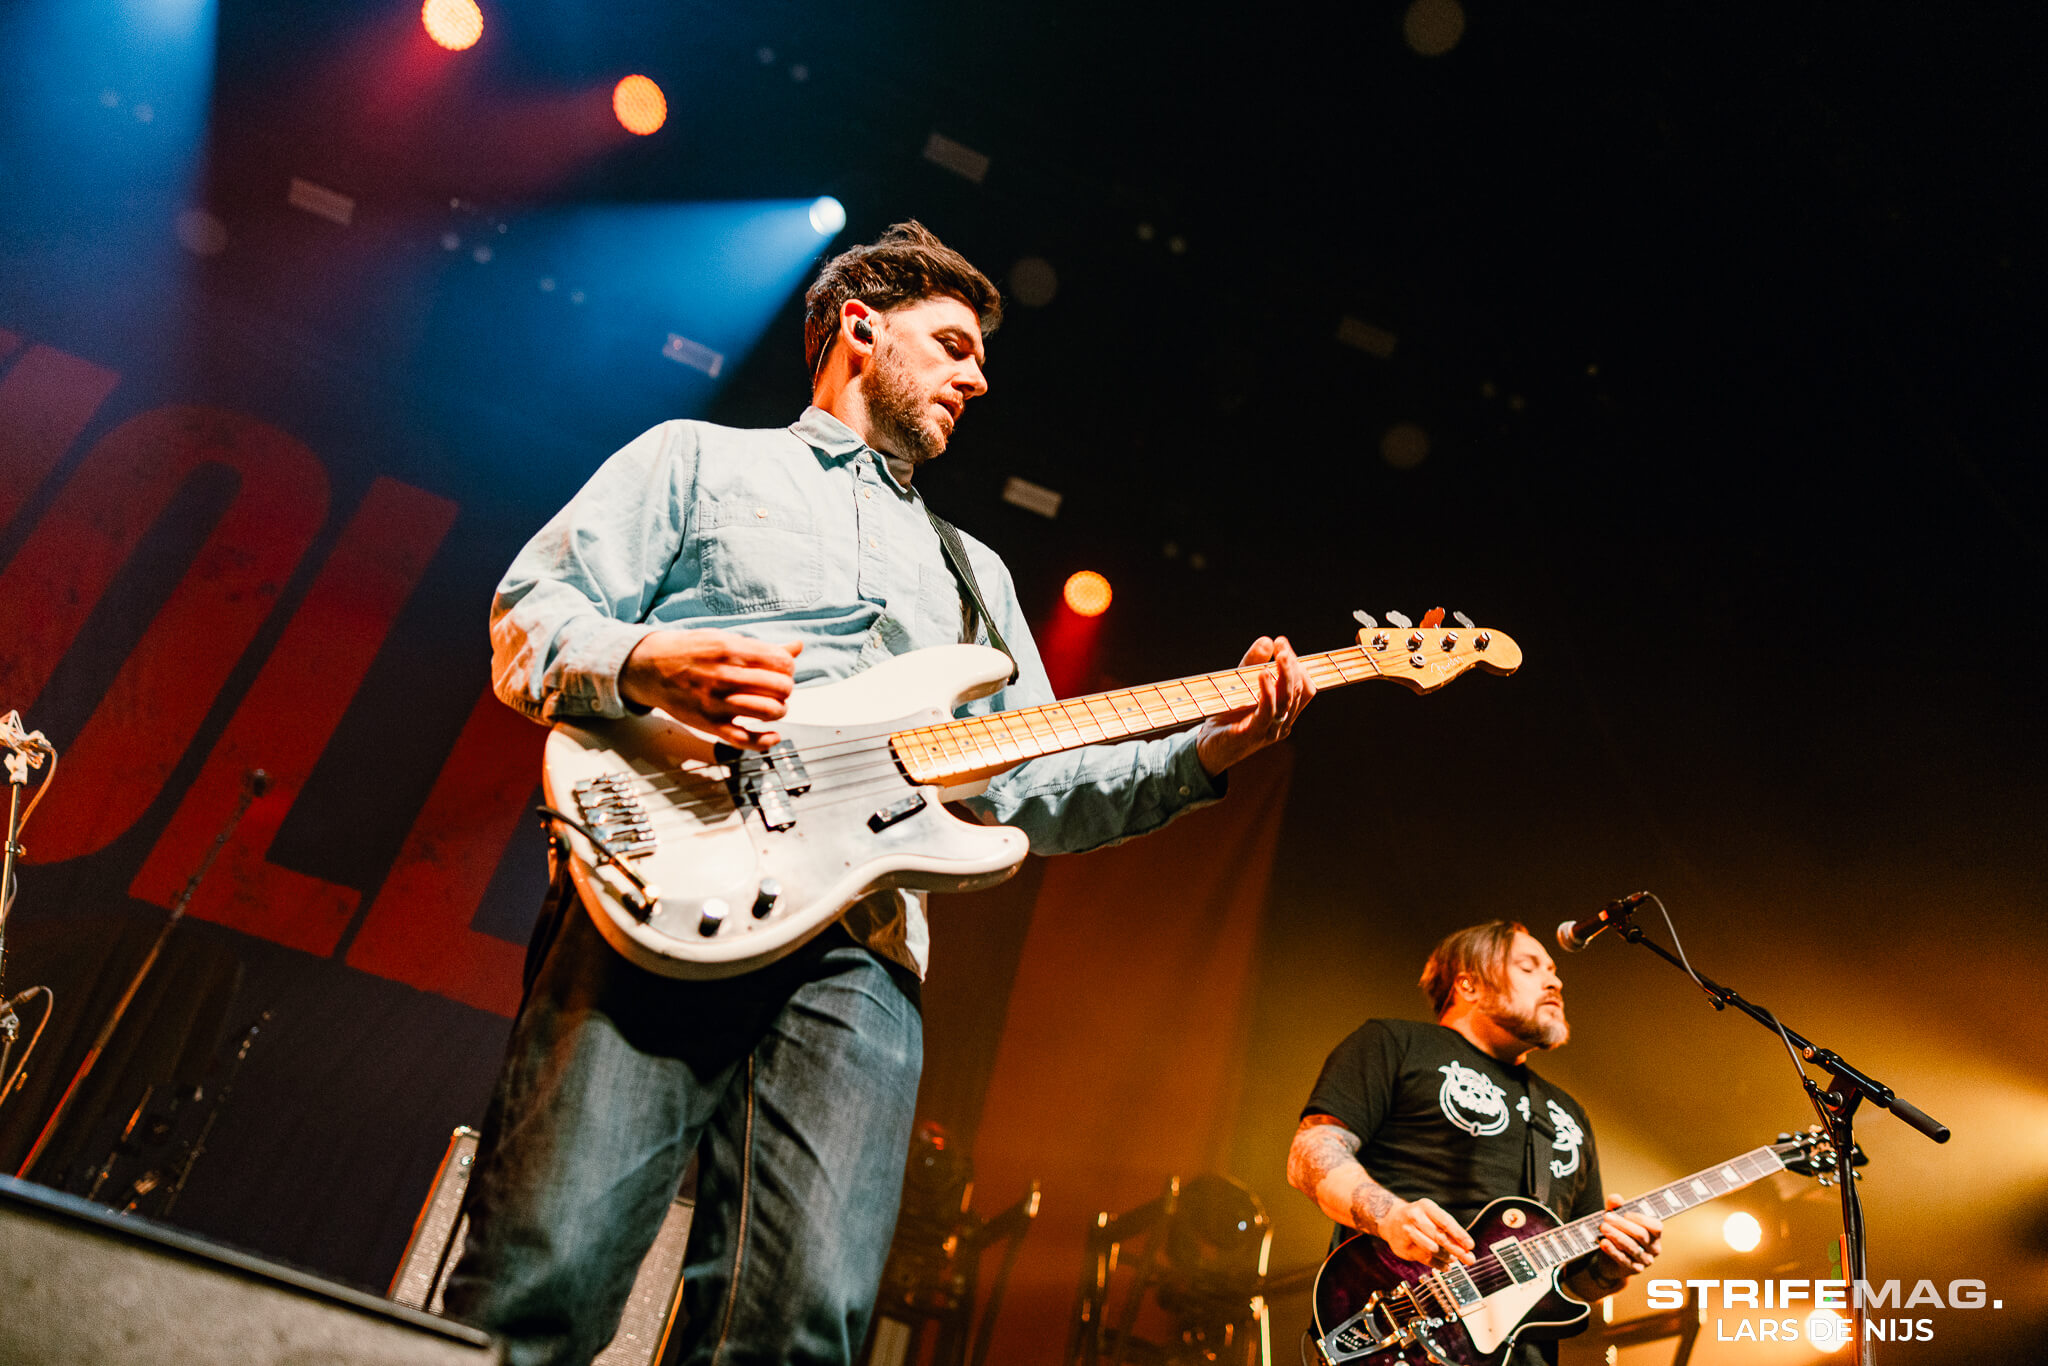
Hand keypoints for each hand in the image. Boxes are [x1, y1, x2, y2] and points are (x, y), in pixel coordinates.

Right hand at [621, 629, 802, 749]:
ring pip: (770, 712)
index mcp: (731, 651)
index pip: (782, 663)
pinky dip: (765, 741)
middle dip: (786, 688)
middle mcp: (726, 677)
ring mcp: (718, 703)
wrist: (649, 667)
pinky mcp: (710, 724)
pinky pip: (745, 739)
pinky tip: (772, 735)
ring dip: (779, 710)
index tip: (782, 670)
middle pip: (781, 687)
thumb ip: (762, 647)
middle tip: (777, 688)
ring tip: (771, 706)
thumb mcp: (724, 638)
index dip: (789, 667)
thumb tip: (797, 647)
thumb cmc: (689, 651)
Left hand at [1195, 636, 1315, 774]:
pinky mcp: (1252, 734)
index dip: (1297, 664)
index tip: (1281, 643)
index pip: (1304, 687)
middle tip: (1281, 646)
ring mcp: (1270, 730)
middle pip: (1299, 691)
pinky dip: (1267, 692)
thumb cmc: (1227, 717)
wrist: (1207, 748)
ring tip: (1280, 655)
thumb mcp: (1240, 686)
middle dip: (1292, 665)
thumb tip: (1266, 641)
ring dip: (1285, 675)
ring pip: (1287, 700)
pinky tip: (1263, 675)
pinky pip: (1267, 712)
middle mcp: (1283, 723)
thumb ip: (1252, 664)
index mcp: (1285, 713)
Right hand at [1377, 1197, 1475, 1267]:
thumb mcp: (1432, 1216)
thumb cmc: (1419, 1218)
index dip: (1459, 1234)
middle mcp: (1414, 1217)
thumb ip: (1449, 1230)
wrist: (1390, 1219)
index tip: (1470, 1245)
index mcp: (1426, 1206)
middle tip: (1469, 1259)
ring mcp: (1407, 1232)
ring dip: (1446, 1257)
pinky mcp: (1403, 1247)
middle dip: (1456, 1250)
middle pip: (1439, 1237)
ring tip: (1454, 1260)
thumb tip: (1467, 1249)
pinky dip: (1438, 1264)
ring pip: (1431, 1249)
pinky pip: (1424, 1258)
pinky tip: (1445, 1266)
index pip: (1445, 1221)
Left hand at [1591, 1194, 1662, 1285]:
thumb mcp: (1616, 1219)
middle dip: (1623, 1225)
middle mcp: (1654, 1249)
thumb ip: (1616, 1207)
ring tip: (1603, 1227)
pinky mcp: (1633, 1270)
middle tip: (1606, 1217)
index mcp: (1655, 1235)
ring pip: (1632, 1248)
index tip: (1625, 1213)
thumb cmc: (1618, 1234)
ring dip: (1616, 1236)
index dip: (1641, 1219)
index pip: (1656, 1226)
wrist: (1610, 1260)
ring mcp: (1645, 1261)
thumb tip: (1615, 1198)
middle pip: (1641, 1235)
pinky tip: (1603, 1242)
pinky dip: (1613, 1250)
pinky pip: (1624, 1260)